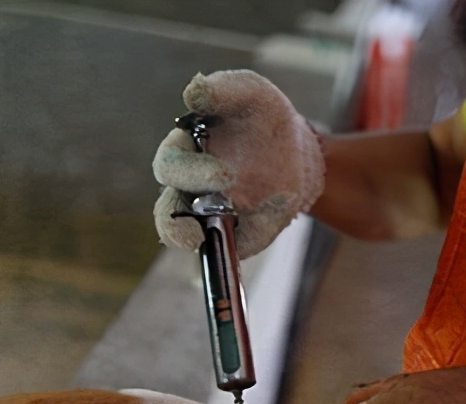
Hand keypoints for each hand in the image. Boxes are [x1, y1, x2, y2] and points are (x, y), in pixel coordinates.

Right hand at [152, 70, 324, 258]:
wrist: (299, 152)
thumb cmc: (263, 119)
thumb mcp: (250, 94)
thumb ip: (223, 90)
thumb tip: (193, 93)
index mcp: (184, 152)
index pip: (168, 167)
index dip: (189, 173)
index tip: (225, 175)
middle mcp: (188, 189)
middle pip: (166, 211)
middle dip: (182, 212)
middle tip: (222, 200)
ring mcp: (208, 216)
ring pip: (182, 236)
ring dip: (185, 239)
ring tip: (199, 239)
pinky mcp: (234, 236)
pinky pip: (229, 250)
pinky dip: (236, 248)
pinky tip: (250, 239)